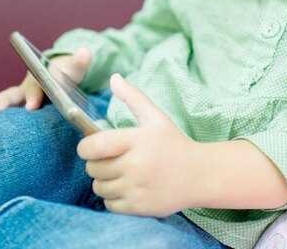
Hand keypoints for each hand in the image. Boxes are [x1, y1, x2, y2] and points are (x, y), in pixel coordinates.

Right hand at [0, 47, 90, 114]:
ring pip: (1, 110)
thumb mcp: (74, 67)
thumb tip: (84, 52)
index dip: (33, 96)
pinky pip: (4, 122)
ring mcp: (18, 104)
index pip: (34, 87)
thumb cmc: (65, 73)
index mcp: (37, 79)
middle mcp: (22, 91)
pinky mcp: (18, 116)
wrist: (59, 77)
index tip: (33, 105)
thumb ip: (79, 61)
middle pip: (7, 98)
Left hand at [77, 74, 201, 217]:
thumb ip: (133, 97)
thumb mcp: (156, 117)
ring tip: (119, 174)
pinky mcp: (139, 207)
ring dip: (103, 181)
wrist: (201, 175)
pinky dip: (112, 198)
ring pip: (98, 187)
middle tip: (110, 159)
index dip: (85, 147)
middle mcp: (135, 166)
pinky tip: (127, 188)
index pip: (94, 146)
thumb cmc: (174, 143)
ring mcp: (137, 188)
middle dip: (96, 163)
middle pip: (93, 168)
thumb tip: (114, 78)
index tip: (90, 147)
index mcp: (136, 141)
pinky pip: (109, 204)